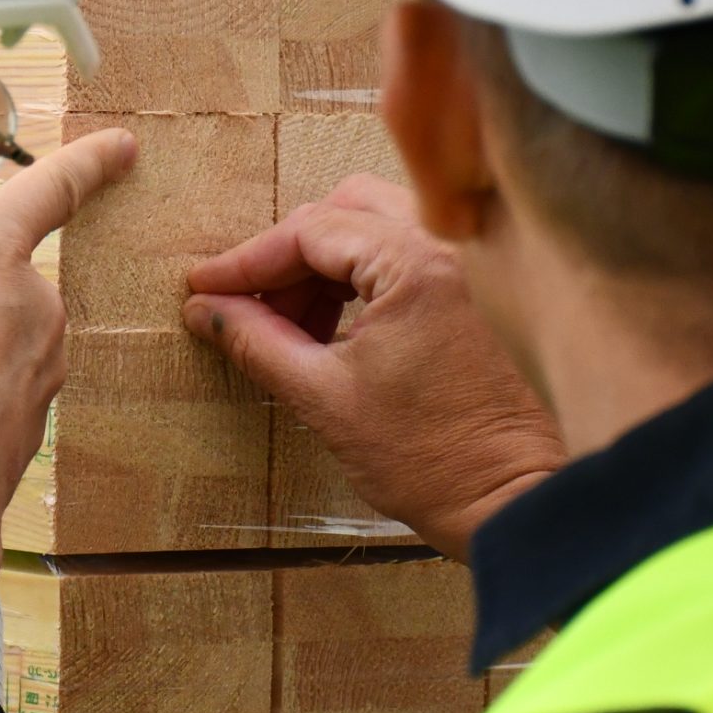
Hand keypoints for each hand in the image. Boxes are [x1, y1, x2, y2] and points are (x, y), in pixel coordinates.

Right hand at [182, 173, 563, 558]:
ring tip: (287, 331)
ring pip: (371, 230)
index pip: (310, 231)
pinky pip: (399, 259)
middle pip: (343, 212)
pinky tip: (328, 332)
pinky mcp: (470, 295)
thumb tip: (206, 311)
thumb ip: (256, 342)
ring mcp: (465, 269)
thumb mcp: (321, 397)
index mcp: (414, 264)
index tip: (204, 289)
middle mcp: (446, 249)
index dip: (246, 261)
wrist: (508, 500)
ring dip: (320, 269)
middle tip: (247, 305)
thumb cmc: (429, 458)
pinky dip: (355, 282)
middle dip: (286, 257)